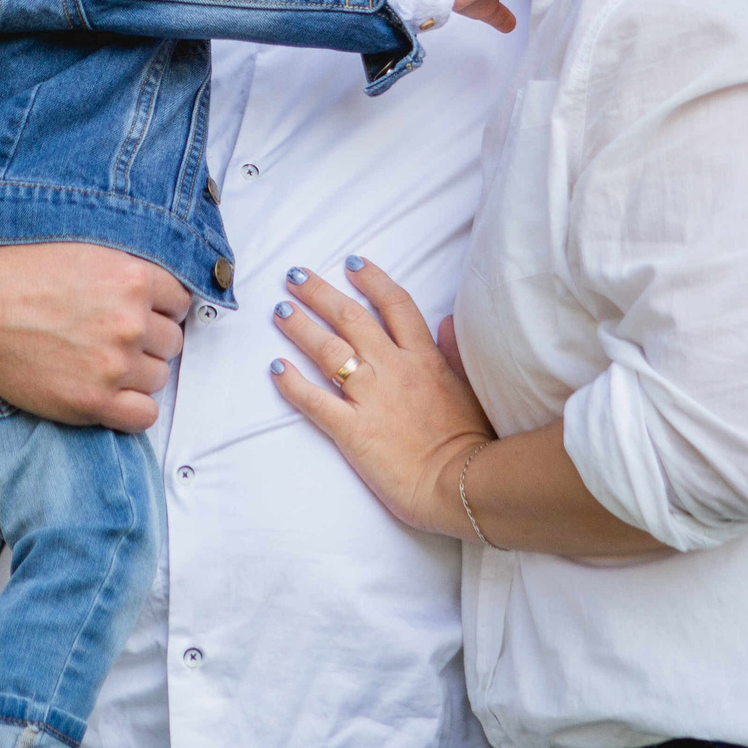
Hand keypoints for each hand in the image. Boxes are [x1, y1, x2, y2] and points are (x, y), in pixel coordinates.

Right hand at [0, 241, 190, 430]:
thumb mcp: (86, 253)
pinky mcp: (94, 400)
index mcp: (134, 278)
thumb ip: (129, 270)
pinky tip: (107, 395)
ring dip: (137, 375)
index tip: (139, 315)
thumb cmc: (22, 278)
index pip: (181, 302)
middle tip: (112, 339)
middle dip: (148, 342)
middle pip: (172, 342)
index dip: (159, 310)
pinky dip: (131, 410)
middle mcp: (132, 321)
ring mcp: (115, 363)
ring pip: (158, 378)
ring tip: (100, 363)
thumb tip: (162, 289)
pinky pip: (143, 416)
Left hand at [267, 259, 492, 537]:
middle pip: (351, 317)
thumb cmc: (472, 441)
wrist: (463, 484)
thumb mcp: (471, 387)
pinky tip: (276, 368)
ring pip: (328, 350)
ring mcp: (371, 398)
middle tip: (296, 275)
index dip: (371, 279)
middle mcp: (393, 369)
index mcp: (423, 358)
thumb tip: (447, 322)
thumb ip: (454, 352)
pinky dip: (292, 383)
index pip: (394, 304)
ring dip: (300, 327)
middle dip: (320, 293)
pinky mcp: (352, 430)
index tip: (351, 262)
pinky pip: (315, 401)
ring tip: (280, 310)